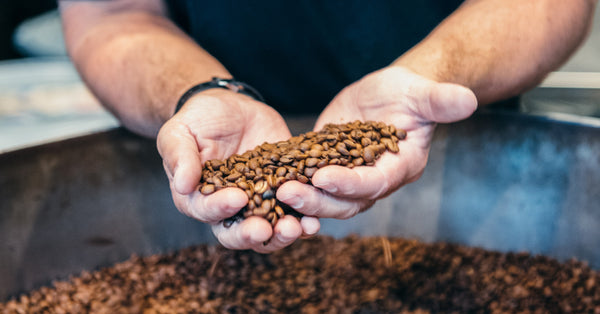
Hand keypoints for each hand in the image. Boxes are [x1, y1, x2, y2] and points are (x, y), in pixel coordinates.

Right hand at [157, 89, 319, 252]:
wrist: (230, 106)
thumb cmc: (198, 119)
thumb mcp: (180, 131)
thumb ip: (179, 156)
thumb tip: (182, 184)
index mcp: (198, 198)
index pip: (207, 211)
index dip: (220, 208)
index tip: (237, 198)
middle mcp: (228, 209)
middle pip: (238, 233)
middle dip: (252, 234)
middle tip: (265, 229)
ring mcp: (259, 203)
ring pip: (269, 231)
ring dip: (283, 234)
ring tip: (297, 228)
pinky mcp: (283, 192)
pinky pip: (295, 212)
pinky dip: (305, 220)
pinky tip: (314, 220)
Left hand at [276, 66, 476, 218]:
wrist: (389, 95)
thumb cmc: (409, 93)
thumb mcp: (422, 93)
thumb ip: (440, 101)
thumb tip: (467, 99)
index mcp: (400, 167)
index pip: (375, 183)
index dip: (351, 183)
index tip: (324, 177)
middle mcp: (375, 181)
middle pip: (346, 202)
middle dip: (317, 200)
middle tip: (286, 191)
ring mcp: (351, 179)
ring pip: (325, 200)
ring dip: (301, 199)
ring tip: (272, 190)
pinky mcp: (329, 169)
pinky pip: (310, 184)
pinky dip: (291, 186)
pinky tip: (266, 182)